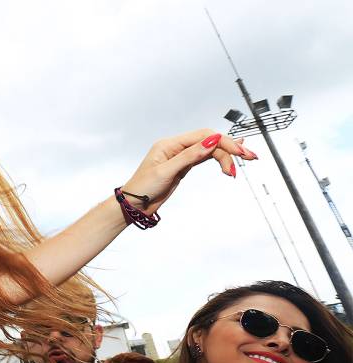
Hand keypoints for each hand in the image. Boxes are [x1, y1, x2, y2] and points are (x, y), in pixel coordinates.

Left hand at [121, 130, 256, 215]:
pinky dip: (218, 157)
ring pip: (209, 149)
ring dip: (228, 154)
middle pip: (209, 142)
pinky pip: (204, 158)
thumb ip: (189, 156)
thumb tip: (211, 141)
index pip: (203, 136)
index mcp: (170, 144)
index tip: (239, 152)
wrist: (134, 205)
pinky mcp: (183, 167)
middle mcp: (176, 147)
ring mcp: (181, 156)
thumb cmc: (142, 188)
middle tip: (250, 156)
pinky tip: (230, 156)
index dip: (223, 142)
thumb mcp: (166, 172)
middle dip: (230, 148)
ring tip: (247, 158)